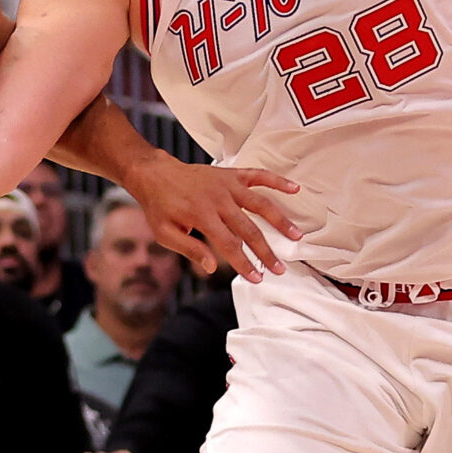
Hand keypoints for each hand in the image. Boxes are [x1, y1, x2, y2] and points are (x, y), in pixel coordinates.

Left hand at [123, 153, 301, 281]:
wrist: (155, 175)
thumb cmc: (160, 207)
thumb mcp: (165, 234)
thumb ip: (190, 250)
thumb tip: (211, 268)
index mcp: (202, 215)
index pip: (229, 245)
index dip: (244, 263)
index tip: (257, 278)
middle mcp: (219, 199)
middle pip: (249, 229)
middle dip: (266, 251)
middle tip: (279, 269)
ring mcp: (227, 185)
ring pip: (260, 203)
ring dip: (280, 220)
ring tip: (296, 236)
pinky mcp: (232, 174)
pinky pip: (258, 176)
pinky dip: (277, 181)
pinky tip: (295, 189)